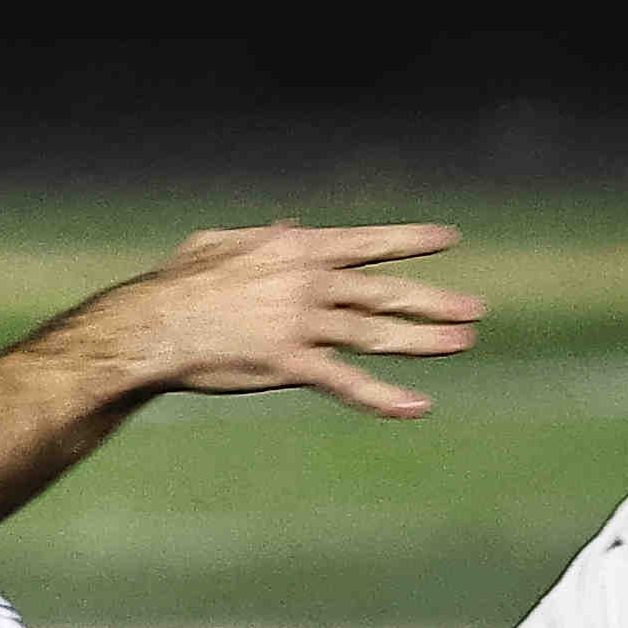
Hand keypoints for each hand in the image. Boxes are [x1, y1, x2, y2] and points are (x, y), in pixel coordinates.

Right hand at [71, 221, 481, 420]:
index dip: (410, 241)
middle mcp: (309, 282)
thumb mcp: (222, 243)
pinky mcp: (289, 363)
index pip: (368, 242)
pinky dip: (384, 396)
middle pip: (385, 291)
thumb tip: (290, 221)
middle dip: (434, 300)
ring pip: (377, 332)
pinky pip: (346, 382)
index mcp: (297, 248)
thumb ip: (263, 233)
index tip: (449, 239)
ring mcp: (302, 322)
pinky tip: (417, 406)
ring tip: (463, 343)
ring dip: (425, 340)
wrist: (152, 325)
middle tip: (476, 308)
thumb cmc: (179, 284)